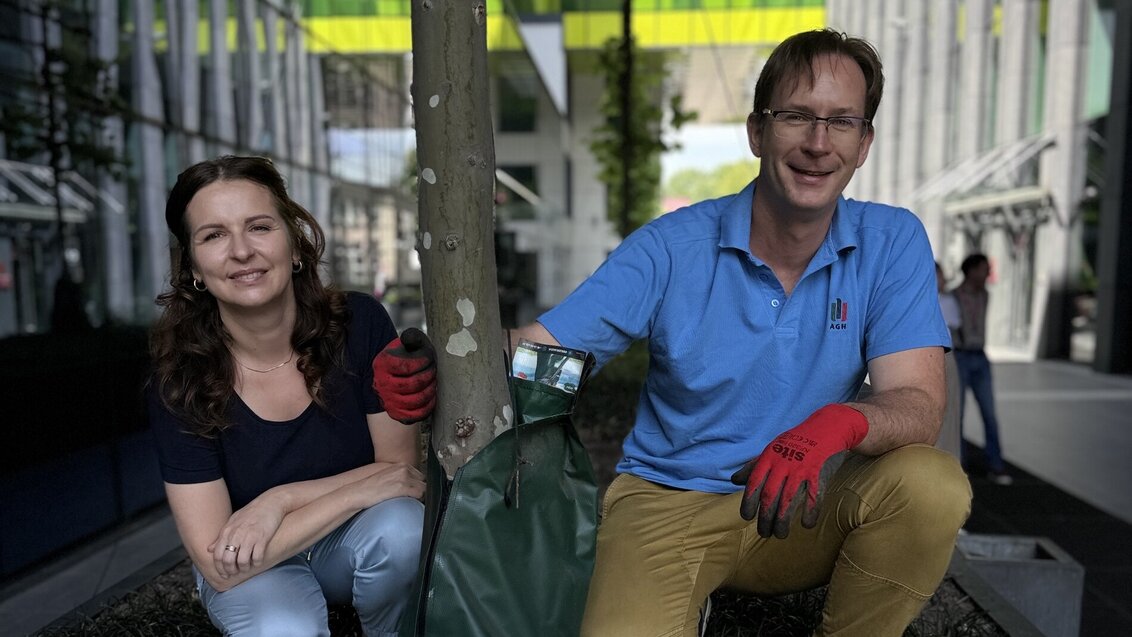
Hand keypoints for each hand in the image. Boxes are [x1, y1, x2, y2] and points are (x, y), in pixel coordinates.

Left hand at [207, 495, 284, 578]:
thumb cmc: (252, 512)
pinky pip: (257, 557)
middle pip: (228, 560)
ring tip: (246, 568)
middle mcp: (236, 534)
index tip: (224, 574)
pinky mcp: (263, 537)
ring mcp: (250, 536)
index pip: (217, 555)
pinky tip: (258, 562)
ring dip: (244, 568)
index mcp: (227, 531)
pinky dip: (257, 563)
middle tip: (234, 573)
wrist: (271, 502)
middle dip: (230, 571)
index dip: (219, 568)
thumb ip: (221, 536)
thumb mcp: (233, 521)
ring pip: (242, 561)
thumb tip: (208, 549)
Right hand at [357, 463, 426, 506]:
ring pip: (423, 488)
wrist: (359, 491)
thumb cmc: (370, 487)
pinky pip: (420, 494)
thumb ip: (399, 477)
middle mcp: (404, 469)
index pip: (419, 475)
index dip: (417, 485)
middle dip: (420, 489)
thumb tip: (407, 484)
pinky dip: (417, 499)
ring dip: (419, 495)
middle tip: (412, 497)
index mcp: (401, 465)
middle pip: (423, 480)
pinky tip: (409, 502)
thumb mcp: (387, 476)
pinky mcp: (402, 487)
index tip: (414, 491)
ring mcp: (404, 477)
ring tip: (410, 501)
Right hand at [372, 327, 436, 423]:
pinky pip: (415, 415)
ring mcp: (387, 401)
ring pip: (415, 401)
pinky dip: (428, 406)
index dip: (422, 362)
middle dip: (428, 376)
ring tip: (433, 382)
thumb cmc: (408, 356)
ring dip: (430, 390)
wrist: (398, 375)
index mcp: (381, 364)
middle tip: (433, 370)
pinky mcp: (396, 414)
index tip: (429, 358)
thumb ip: (412, 337)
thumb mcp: (409, 343)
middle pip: (412, 385)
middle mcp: (381, 384)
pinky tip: (431, 396)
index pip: (404, 366)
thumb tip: (408, 338)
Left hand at [730, 404, 867, 538]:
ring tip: (780, 535)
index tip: (746, 517)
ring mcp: (801, 469)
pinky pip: (814, 497)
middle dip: (764, 518)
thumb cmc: (796, 441)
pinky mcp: (819, 474)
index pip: (754, 482)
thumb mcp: (772, 448)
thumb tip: (734, 481)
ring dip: (783, 520)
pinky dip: (810, 513)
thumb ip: (754, 466)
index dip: (749, 501)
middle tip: (763, 533)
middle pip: (770, 496)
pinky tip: (806, 525)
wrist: (828, 427)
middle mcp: (783, 464)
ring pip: (789, 500)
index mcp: (769, 457)